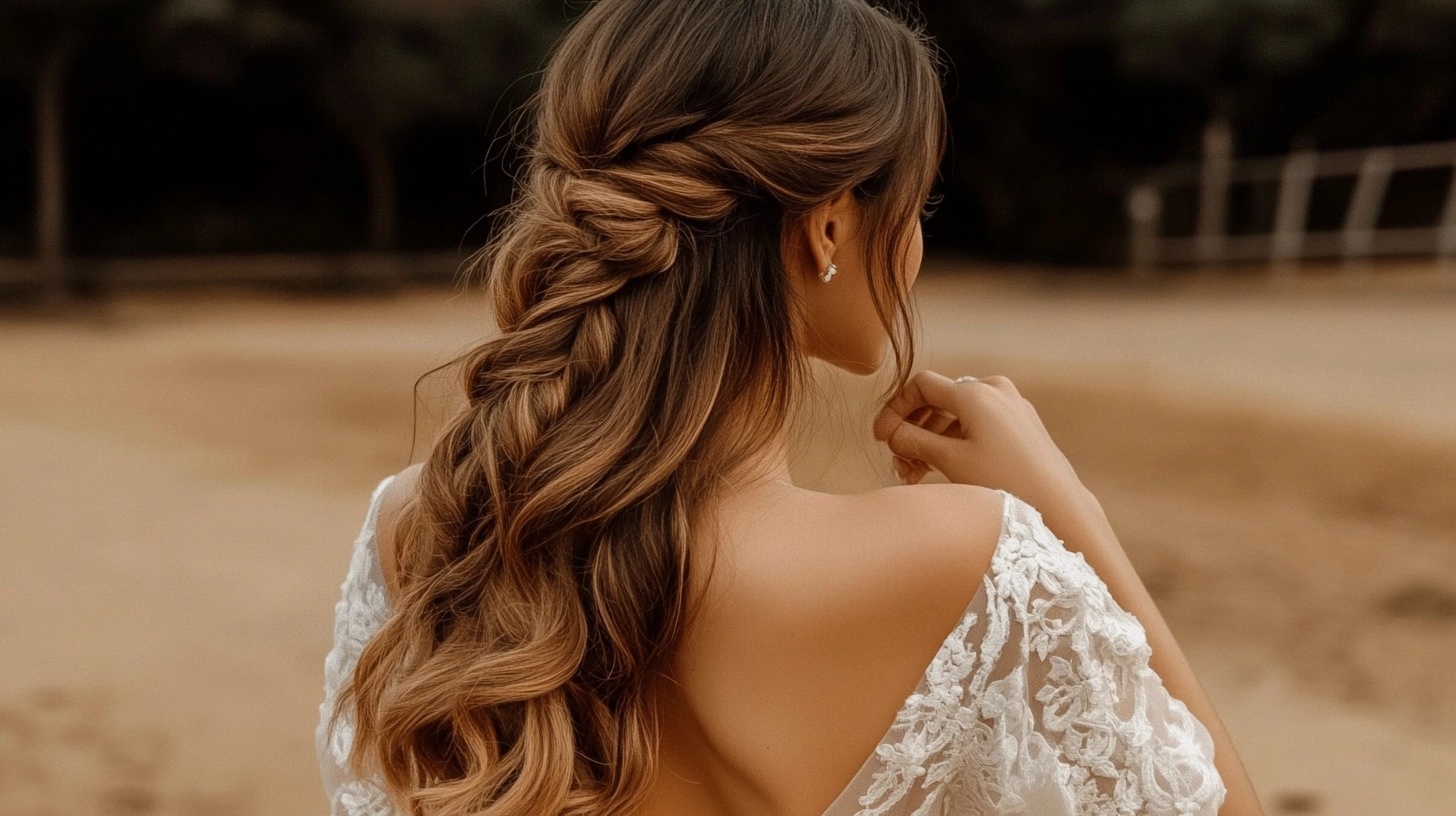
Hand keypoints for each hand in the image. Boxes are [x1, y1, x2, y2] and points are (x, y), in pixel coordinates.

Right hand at [872, 370, 1086, 508]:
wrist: (1057, 504)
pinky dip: (953, 442)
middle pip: (937, 401)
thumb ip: (913, 441)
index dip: (895, 409)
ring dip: (930, 441)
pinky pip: (975, 424)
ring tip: (916, 475)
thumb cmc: (1005, 481)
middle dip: (912, 431)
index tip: (881, 437)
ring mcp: (1009, 405)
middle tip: (898, 463)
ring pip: (955, 416)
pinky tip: (941, 469)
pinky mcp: (1019, 423)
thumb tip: (890, 432)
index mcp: (975, 393)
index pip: (921, 386)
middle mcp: (994, 390)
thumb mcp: (951, 460)